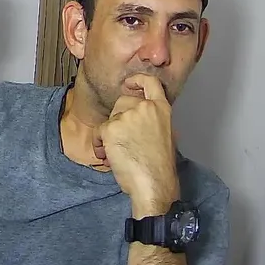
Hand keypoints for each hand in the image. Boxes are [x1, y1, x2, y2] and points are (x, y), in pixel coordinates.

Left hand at [94, 74, 180, 214]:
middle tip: (123, 140)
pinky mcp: (111, 127)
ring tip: (117, 152)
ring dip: (108, 134)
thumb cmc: (159, 167)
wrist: (154, 184)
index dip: (137, 80)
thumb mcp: (166, 135)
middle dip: (118, 119)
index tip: (129, 84)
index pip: (150, 82)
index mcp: (161, 109)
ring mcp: (127, 116)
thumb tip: (142, 119)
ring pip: (110, 118)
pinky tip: (108, 156)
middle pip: (122, 102)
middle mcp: (144, 108)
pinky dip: (99, 143)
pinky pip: (98, 131)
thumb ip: (154, 120)